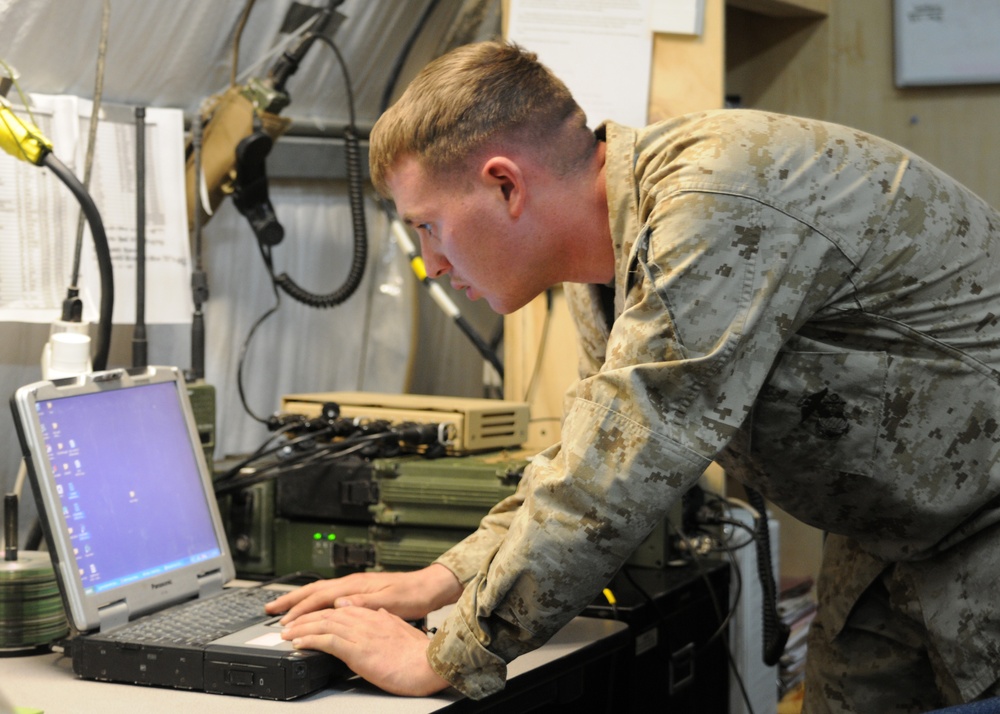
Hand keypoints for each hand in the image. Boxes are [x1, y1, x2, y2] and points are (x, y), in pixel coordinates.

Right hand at [265, 563, 462, 623]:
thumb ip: (363, 603)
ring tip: (282, 607)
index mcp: (355, 585)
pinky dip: (314, 600)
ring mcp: (354, 585)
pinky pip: (328, 594)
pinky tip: (311, 605)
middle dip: (290, 600)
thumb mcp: (389, 602)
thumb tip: (339, 604)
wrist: (427, 587)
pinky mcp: (359, 590)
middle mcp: (351, 582)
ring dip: (299, 599)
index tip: (285, 621)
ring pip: (319, 591)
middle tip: (270, 610)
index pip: (320, 597)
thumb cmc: (412, 595)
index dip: (301, 609)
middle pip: (313, 590)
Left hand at [282, 605, 449, 696]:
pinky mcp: (358, 650)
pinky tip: (299, 643)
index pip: (342, 609)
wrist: (428, 664)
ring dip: (302, 628)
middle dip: (306, 617)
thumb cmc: (419, 652)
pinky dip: (311, 640)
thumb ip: (388, 620)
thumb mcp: (403, 628)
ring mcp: (361, 634)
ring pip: (324, 624)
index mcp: (376, 616)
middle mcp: (366, 620)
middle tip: (289, 623)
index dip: (322, 612)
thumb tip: (380, 614)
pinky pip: (328, 641)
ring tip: (287, 633)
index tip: (309, 616)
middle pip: (328, 613)